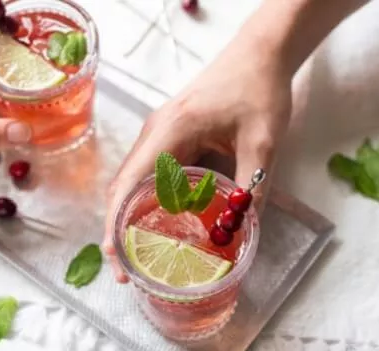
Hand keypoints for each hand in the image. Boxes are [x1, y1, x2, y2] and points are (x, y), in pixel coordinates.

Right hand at [103, 35, 292, 282]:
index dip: (116, 222)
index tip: (115, 255)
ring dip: (127, 216)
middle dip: (117, 228)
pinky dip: (143, 201)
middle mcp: (155, 134)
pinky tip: (154, 223)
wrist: (259, 54)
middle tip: (126, 269)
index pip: (129, 182)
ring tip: (134, 254)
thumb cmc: (258, 89)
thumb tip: (242, 233)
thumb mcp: (263, 142)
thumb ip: (253, 188)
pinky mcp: (168, 136)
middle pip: (122, 186)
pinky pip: (147, 174)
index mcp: (170, 132)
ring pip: (131, 181)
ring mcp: (158, 134)